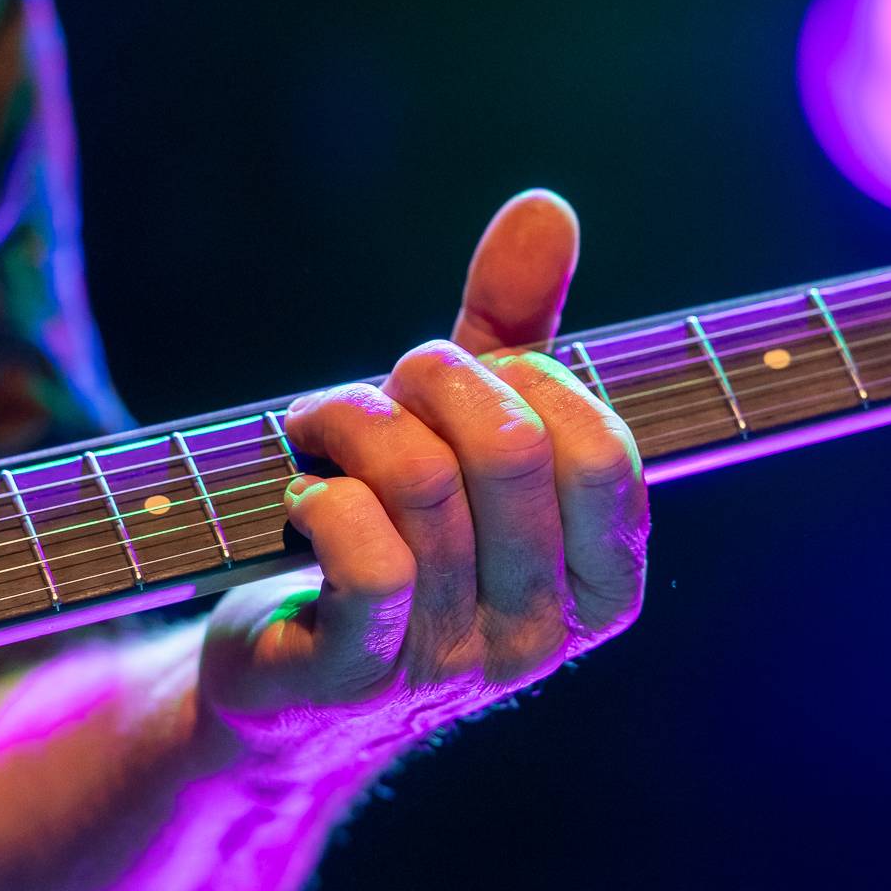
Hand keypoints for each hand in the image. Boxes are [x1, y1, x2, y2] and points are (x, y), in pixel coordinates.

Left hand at [201, 190, 648, 758]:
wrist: (287, 680)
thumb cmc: (395, 537)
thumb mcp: (463, 433)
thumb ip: (518, 327)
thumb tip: (546, 210)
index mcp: (600, 582)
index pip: (603, 452)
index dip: (527, 380)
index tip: (468, 376)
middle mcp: (541, 633)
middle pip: (511, 453)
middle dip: (431, 382)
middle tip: (384, 387)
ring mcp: (453, 662)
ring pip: (423, 488)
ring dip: (353, 422)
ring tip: (320, 426)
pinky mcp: (359, 676)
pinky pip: (364, 555)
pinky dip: (321, 491)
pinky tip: (301, 495)